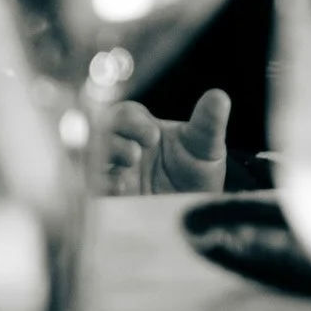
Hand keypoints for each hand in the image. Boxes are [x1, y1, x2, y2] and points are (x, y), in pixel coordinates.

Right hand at [101, 89, 231, 194]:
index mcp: (140, 128)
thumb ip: (208, 123)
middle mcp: (120, 148)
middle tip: (134, 155)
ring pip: (90, 161)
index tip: (153, 136)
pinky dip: (101, 189)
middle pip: (99, 135)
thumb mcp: (206, 148)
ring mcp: (110, 174)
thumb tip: (219, 96)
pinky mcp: (106, 200)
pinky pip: (91, 190)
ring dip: (103, 166)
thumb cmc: (197, 173)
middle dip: (112, 142)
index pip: (124, 115)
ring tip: (125, 182)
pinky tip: (119, 194)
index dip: (132, 122)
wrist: (195, 213)